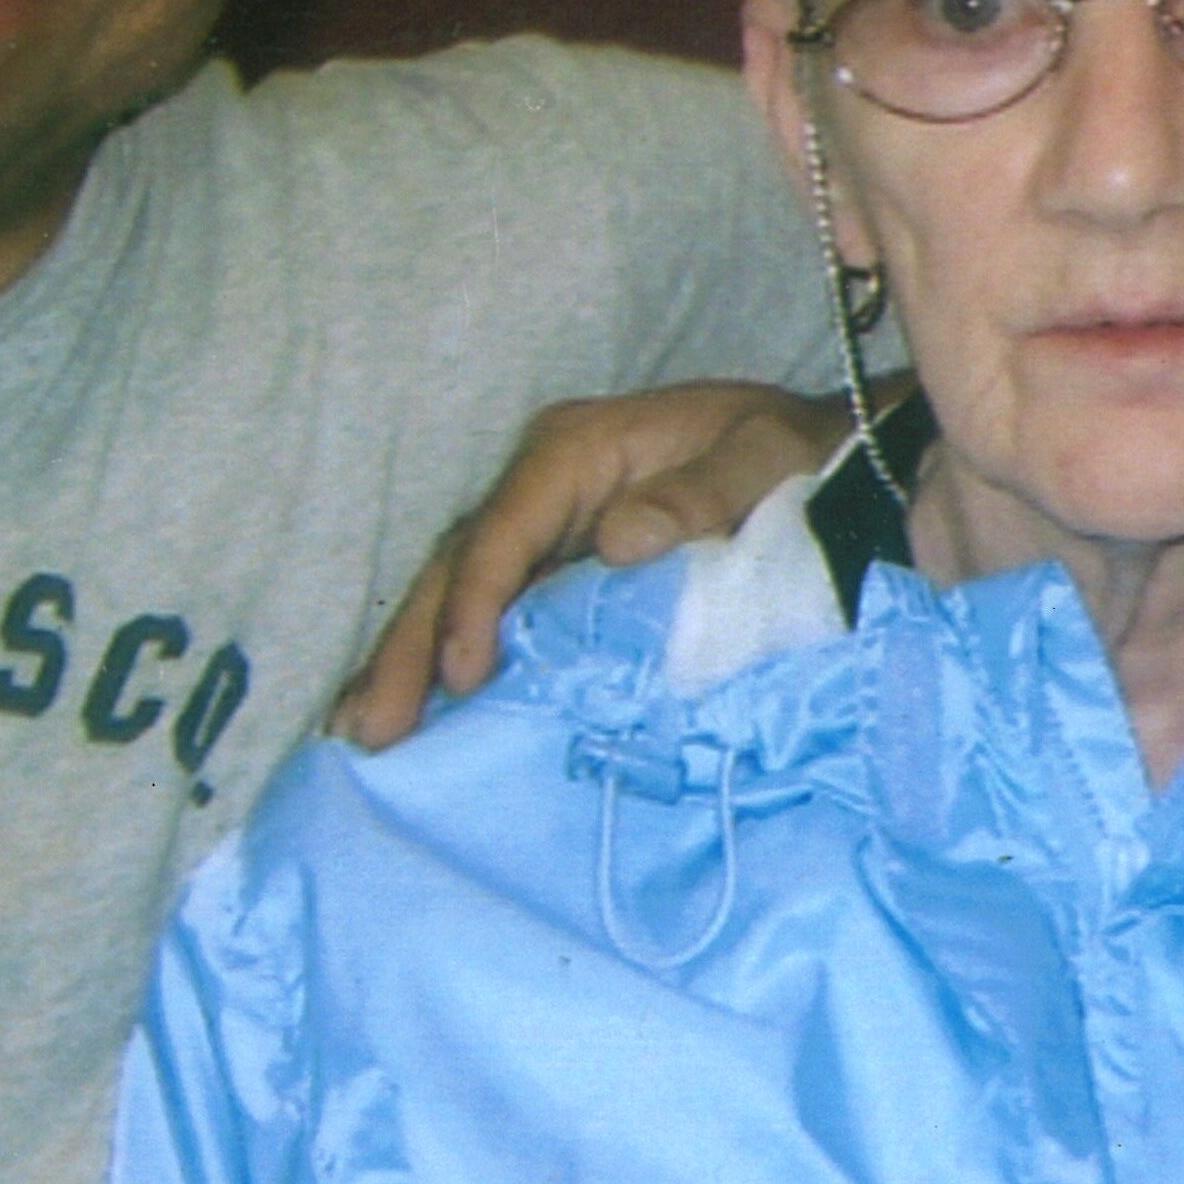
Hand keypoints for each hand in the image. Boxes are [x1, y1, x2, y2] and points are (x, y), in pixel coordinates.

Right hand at [328, 382, 855, 745]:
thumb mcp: (763, 458)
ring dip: (409, 663)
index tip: (462, 674)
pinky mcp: (553, 569)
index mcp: (577, 448)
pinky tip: (414, 718)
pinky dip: (445, 664)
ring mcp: (541, 528)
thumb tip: (616, 540)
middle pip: (458, 565)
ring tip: (361, 735)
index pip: (504, 527)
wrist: (821, 458)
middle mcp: (542, 484)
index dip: (476, 602)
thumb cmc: (793, 454)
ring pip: (455, 595)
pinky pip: (487, 616)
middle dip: (411, 647)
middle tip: (369, 730)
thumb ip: (700, 494)